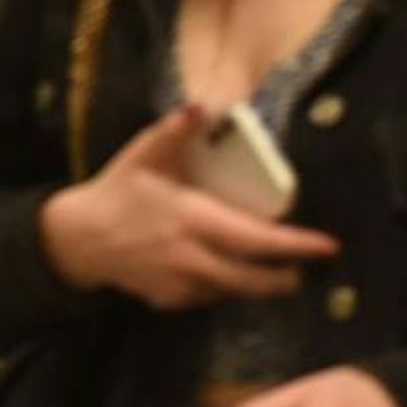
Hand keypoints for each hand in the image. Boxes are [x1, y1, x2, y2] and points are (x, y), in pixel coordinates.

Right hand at [40, 106, 337, 309]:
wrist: (78, 238)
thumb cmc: (117, 191)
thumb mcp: (143, 154)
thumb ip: (175, 129)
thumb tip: (204, 106)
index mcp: (192, 219)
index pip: (255, 239)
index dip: (295, 246)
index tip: (327, 246)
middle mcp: (191, 258)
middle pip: (253, 280)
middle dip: (285, 277)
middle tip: (304, 270)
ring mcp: (181, 284)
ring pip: (232, 292)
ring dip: (256, 285)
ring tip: (274, 275)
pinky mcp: (170, 300)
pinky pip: (208, 297)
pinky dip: (222, 287)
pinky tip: (224, 273)